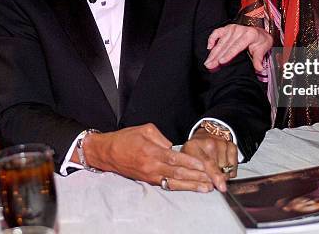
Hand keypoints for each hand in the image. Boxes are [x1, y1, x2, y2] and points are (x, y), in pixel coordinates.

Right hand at [82, 124, 213, 191]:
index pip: (174, 158)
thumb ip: (161, 137)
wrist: (107, 153)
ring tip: (205, 188)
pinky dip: (180, 187)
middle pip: (177, 173)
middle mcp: (152, 166)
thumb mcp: (145, 129)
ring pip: (174, 182)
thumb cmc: (125, 138)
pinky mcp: (148, 180)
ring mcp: (150, 175)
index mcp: (151, 151)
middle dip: (196, 177)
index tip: (203, 166)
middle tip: (211, 180)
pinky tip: (190, 188)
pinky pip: (167, 185)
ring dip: (191, 186)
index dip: (190, 163)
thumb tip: (172, 147)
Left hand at [181, 128, 237, 191]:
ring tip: (214, 168)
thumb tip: (205, 187)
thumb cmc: (194, 150)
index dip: (215, 176)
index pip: (208, 163)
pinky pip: (234, 164)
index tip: (222, 187)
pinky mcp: (231, 145)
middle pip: (220, 168)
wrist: (202, 137)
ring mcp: (222, 143)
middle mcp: (210, 142)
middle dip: (216, 177)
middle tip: (209, 175)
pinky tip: (222, 167)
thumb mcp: (186, 161)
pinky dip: (230, 169)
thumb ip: (191, 173)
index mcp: (195, 146)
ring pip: (227, 167)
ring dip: (222, 172)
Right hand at [205, 24, 272, 71]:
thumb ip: (259, 59)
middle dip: (216, 56)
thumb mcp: (263, 49)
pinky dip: (211, 39)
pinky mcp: (227, 28)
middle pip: (226, 45)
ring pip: (220, 42)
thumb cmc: (261, 41)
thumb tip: (260, 69)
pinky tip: (209, 48)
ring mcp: (232, 28)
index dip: (228, 54)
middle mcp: (239, 30)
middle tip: (209, 65)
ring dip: (213, 52)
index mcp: (249, 35)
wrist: (260, 32)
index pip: (236, 46)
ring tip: (208, 62)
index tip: (221, 62)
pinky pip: (217, 32)